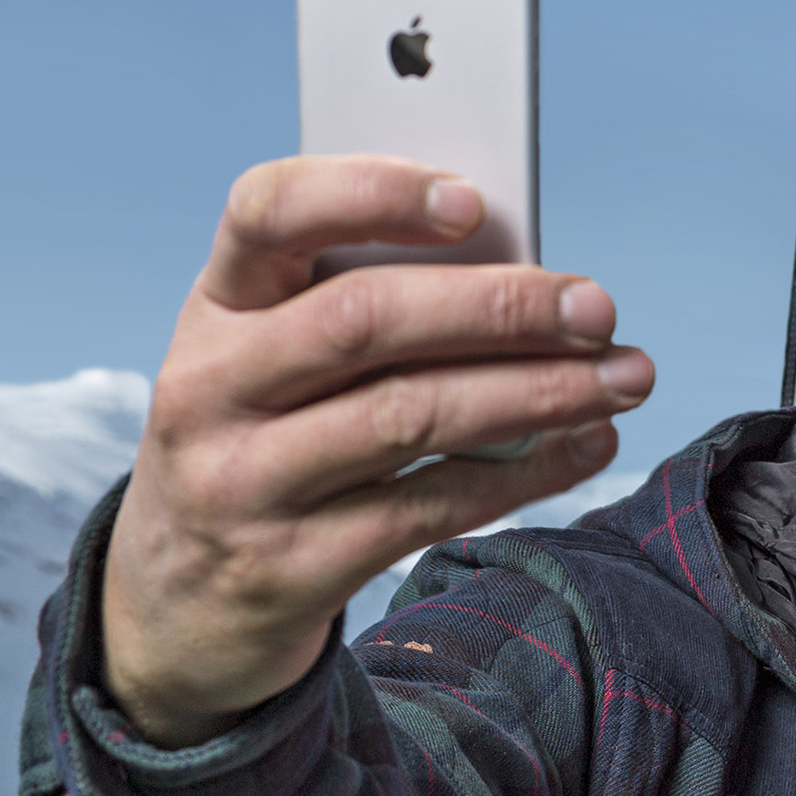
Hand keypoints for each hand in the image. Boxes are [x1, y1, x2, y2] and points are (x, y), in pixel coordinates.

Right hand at [99, 155, 655, 746]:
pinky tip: (586, 444)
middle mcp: (212, 387)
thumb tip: (519, 270)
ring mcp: (242, 483)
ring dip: (536, 392)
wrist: (173, 603)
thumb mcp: (272, 359)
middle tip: (596, 306)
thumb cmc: (259, 440)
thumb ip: (363, 306)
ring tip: (622, 376)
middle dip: (498, 307)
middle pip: (363, 320)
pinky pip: (427, 507)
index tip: (472, 200)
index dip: (369, 192)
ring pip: (408, 416)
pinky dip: (523, 473)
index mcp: (214, 306)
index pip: (268, 211)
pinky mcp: (290, 567)